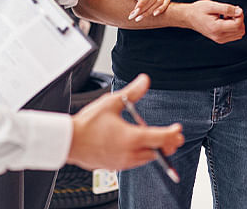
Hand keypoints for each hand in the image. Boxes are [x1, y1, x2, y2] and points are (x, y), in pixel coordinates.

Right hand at [68, 74, 183, 170]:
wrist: (69, 141)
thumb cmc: (87, 124)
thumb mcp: (111, 103)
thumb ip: (132, 92)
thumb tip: (144, 81)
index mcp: (131, 138)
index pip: (160, 138)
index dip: (172, 134)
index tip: (177, 129)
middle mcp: (129, 153)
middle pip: (156, 151)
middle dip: (168, 144)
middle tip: (175, 137)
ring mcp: (122, 162)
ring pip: (146, 159)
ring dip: (155, 150)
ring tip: (159, 141)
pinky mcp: (115, 166)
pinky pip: (135, 162)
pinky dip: (142, 155)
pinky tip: (139, 147)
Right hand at [182, 0, 244, 43]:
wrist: (189, 17)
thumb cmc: (198, 10)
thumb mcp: (212, 6)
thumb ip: (227, 9)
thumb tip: (240, 12)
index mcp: (216, 28)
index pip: (237, 25)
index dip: (240, 15)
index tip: (234, 8)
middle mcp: (219, 37)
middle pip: (240, 30)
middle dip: (239, 19)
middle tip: (230, 11)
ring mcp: (220, 39)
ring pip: (239, 34)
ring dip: (237, 23)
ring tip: (227, 16)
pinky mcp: (220, 39)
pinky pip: (234, 35)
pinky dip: (234, 27)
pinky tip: (225, 20)